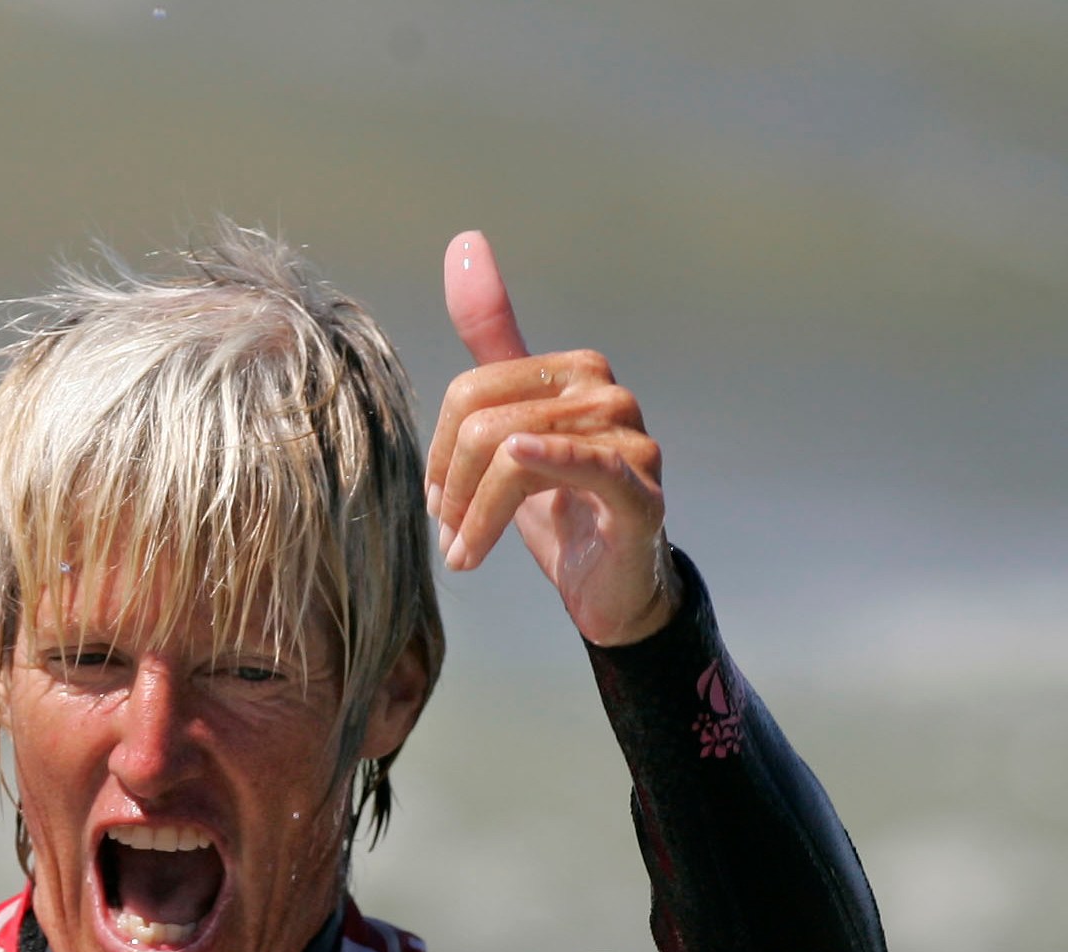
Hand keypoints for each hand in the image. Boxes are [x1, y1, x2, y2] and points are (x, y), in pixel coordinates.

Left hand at [425, 231, 680, 646]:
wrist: (610, 584)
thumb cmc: (557, 506)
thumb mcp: (511, 423)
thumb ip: (491, 342)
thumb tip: (466, 239)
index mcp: (573, 371)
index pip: (470, 391)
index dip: (439, 451)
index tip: (439, 499)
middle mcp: (607, 392)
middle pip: (483, 421)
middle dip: (452, 485)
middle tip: (449, 532)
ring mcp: (631, 439)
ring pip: (511, 454)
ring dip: (474, 515)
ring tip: (465, 552)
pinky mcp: (641, 491)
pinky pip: (586, 467)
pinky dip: (546, 464)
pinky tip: (513, 468)